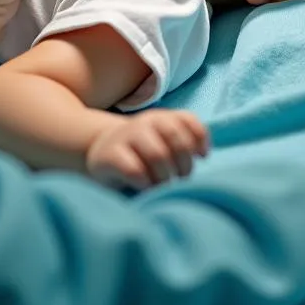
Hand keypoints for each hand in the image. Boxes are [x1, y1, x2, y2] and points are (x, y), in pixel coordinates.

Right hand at [86, 109, 210, 189]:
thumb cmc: (140, 151)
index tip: (202, 156)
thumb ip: (183, 140)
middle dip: (184, 161)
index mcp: (160, 118)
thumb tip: (204, 153)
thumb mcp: (161, 139)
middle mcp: (143, 123)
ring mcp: (125, 137)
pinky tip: (145, 185)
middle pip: (174, 136)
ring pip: (157, 154)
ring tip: (163, 185)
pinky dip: (146, 181)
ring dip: (166, 175)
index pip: (186, 119)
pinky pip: (134, 170)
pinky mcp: (108, 156)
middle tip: (181, 177)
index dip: (199, 137)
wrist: (100, 150)